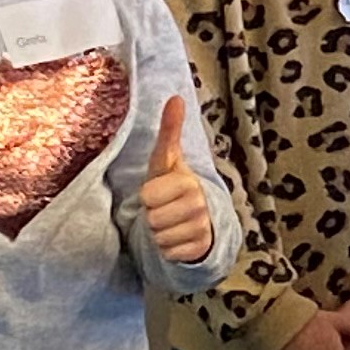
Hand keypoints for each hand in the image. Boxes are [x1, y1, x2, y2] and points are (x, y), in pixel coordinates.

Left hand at [138, 96, 215, 266]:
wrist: (200, 216)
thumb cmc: (173, 185)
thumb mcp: (167, 160)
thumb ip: (169, 130)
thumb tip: (176, 97)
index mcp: (188, 181)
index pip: (147, 196)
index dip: (148, 196)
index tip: (159, 192)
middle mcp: (199, 203)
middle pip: (152, 219)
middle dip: (153, 217)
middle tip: (164, 209)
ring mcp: (203, 227)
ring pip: (159, 238)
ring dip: (160, 234)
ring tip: (171, 223)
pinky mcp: (201, 248)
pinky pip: (170, 253)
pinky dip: (169, 249)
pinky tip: (178, 238)